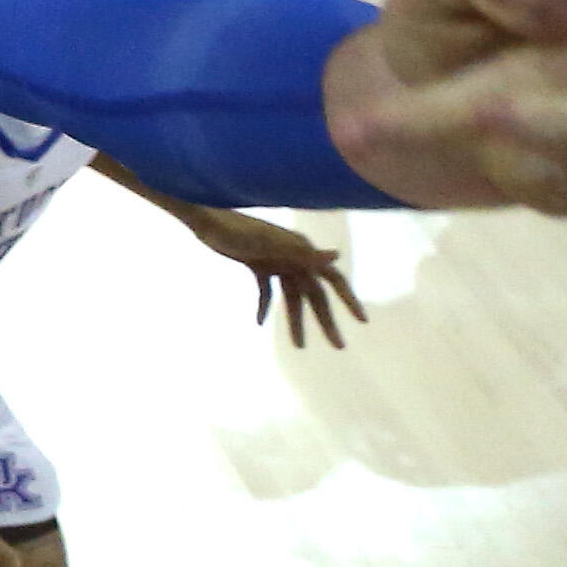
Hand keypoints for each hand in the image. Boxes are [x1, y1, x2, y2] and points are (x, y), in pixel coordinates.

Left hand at [175, 206, 365, 347]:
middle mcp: (293, 257)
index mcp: (301, 251)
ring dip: (295, 320)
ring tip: (299, 346)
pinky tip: (259, 323)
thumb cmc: (235, 229)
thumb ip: (303, 252)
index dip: (349, 299)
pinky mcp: (256, 263)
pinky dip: (264, 306)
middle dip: (326, 320)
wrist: (204, 219)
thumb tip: (338, 256)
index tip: (362, 321)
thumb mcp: (268, 243)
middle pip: (314, 294)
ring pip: (291, 297)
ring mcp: (275, 261)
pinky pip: (267, 291)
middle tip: (338, 346)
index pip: (333, 279)